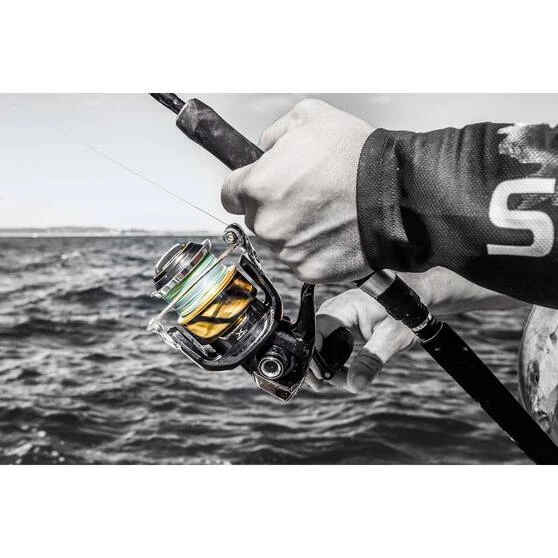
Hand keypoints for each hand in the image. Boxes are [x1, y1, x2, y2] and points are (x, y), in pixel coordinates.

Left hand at [221, 99, 373, 283]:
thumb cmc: (354, 157)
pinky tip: (330, 231)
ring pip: (277, 241)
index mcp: (258, 186)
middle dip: (273, 207)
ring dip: (292, 230)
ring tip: (323, 212)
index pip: (229, 194)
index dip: (245, 187)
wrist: (393, 195)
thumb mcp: (308, 116)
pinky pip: (299, 260)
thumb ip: (273, 134)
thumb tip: (263, 148)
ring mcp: (287, 250)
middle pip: (255, 219)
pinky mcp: (307, 270)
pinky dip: (311, 249)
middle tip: (305, 195)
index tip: (259, 187)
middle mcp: (267, 223)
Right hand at [308, 267, 526, 392]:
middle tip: (327, 385)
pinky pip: (329, 342)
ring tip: (342, 381)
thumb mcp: (392, 340)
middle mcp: (336, 309)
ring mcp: (337, 315)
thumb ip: (371, 362)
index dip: (314, 355)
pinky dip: (332, 358)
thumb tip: (354, 385)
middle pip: (315, 338)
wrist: (417, 301)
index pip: (317, 330)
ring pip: (321, 342)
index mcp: (345, 306)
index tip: (320, 378)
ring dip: (326, 363)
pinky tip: (340, 373)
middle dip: (318, 363)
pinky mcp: (341, 323)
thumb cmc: (407, 314)